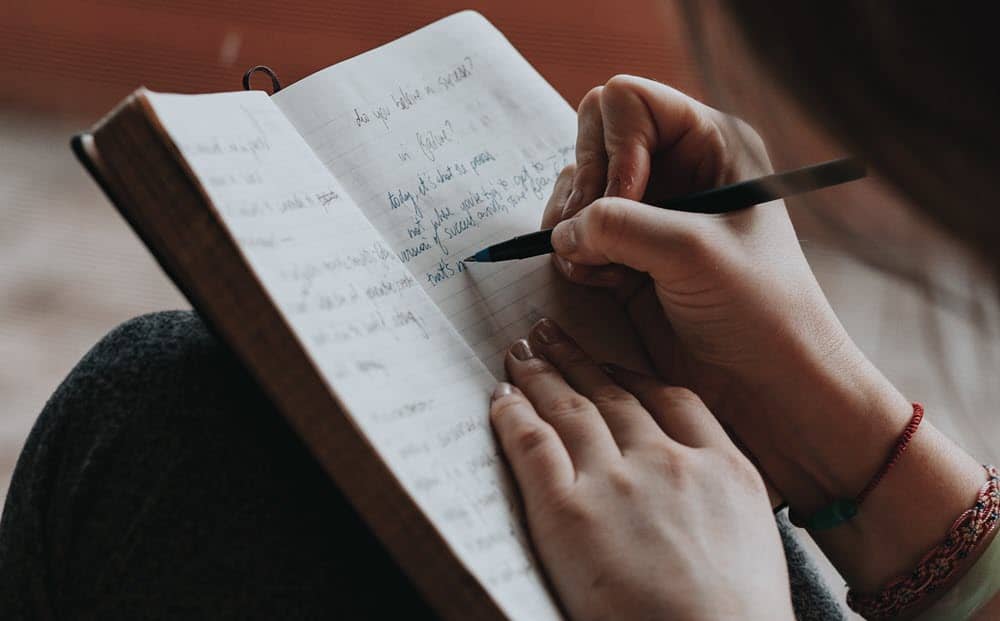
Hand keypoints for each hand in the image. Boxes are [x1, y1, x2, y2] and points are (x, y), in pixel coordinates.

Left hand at [490, 318, 792, 620]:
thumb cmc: (737, 617)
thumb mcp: (756, 539)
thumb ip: (721, 498)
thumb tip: (696, 496)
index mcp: (723, 468)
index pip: (672, 399)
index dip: (633, 375)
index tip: (612, 363)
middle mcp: (668, 461)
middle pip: (613, 394)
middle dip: (578, 359)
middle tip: (551, 335)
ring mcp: (617, 482)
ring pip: (571, 408)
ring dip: (542, 375)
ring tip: (522, 353)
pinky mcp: (568, 511)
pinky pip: (532, 444)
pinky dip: (513, 415)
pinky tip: (502, 397)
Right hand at [542, 75, 911, 514]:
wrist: (769, 384)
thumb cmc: (759, 310)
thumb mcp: (691, 252)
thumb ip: (618, 224)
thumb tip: (562, 229)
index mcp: (710, 144)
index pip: (627, 102)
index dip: (614, 148)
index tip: (626, 203)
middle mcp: (676, 169)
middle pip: (591, 139)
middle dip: (584, 188)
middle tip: (594, 235)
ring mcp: (648, 213)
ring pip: (576, 190)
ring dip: (574, 227)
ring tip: (601, 268)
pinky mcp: (627, 255)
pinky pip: (574, 234)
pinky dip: (575, 256)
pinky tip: (604, 283)